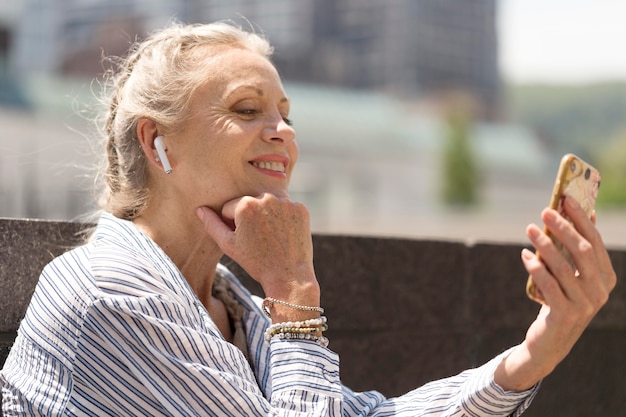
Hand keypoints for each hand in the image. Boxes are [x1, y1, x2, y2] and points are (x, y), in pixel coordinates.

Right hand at [196, 193, 319, 320]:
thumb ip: (212, 225)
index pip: (230, 207)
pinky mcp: (301, 208)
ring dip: (267, 215)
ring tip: (270, 237)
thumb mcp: (228, 245)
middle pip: (250, 203)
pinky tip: (284, 234)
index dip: (233, 225)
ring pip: (268, 204)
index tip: (244, 240)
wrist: (289, 276)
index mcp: (245, 204)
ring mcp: (286, 202)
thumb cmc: (256, 263)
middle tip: (258, 240)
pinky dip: (284, 218)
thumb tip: (200, 210)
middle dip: (250, 217)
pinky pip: (286, 208)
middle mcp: (266, 197)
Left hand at [495, 195, 615, 390]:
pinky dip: (536, 268)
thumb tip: (586, 212)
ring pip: (563, 267)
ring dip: (545, 244)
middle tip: (545, 211)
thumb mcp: (573, 276)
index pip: (595, 242)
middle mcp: (600, 292)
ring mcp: (585, 305)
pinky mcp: (565, 315)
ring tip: (529, 229)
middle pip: (582, 251)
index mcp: (606, 278)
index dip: (581, 220)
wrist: (550, 343)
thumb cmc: (560, 301)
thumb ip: (578, 250)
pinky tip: (525, 255)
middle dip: (563, 228)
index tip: (566, 199)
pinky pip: (549, 285)